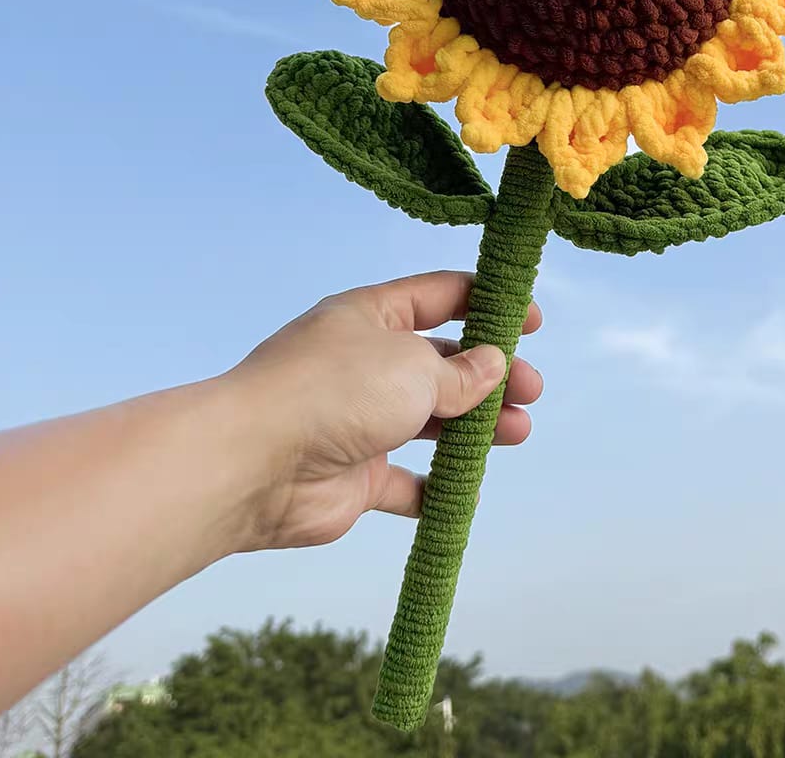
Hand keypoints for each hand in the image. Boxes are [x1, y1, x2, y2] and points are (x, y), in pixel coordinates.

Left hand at [219, 271, 543, 550]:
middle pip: (441, 363)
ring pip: (430, 421)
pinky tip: (466, 489)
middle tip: (531, 390)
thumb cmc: (333, 391)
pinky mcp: (354, 477)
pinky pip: (405, 482)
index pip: (439, 297)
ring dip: (475, 426)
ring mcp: (358, 422)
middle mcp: (364, 365)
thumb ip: (460, 371)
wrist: (254, 464)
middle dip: (491, 374)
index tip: (531, 321)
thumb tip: (492, 366)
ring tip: (517, 432)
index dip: (487, 303)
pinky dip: (436, 487)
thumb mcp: (413, 366)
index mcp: (371, 318)